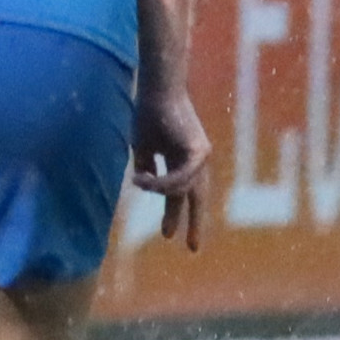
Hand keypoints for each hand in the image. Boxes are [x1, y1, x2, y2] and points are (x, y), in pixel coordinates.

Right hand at [130, 81, 211, 251]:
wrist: (156, 91)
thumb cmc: (148, 114)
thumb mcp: (143, 148)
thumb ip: (147, 169)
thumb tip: (145, 186)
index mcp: (184, 160)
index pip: (183, 194)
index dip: (177, 215)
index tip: (169, 237)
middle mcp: (197, 160)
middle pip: (196, 198)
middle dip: (193, 223)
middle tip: (191, 248)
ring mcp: (202, 156)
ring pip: (183, 190)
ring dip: (158, 189)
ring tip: (138, 179)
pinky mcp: (200, 151)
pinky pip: (181, 179)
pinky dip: (161, 182)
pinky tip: (141, 179)